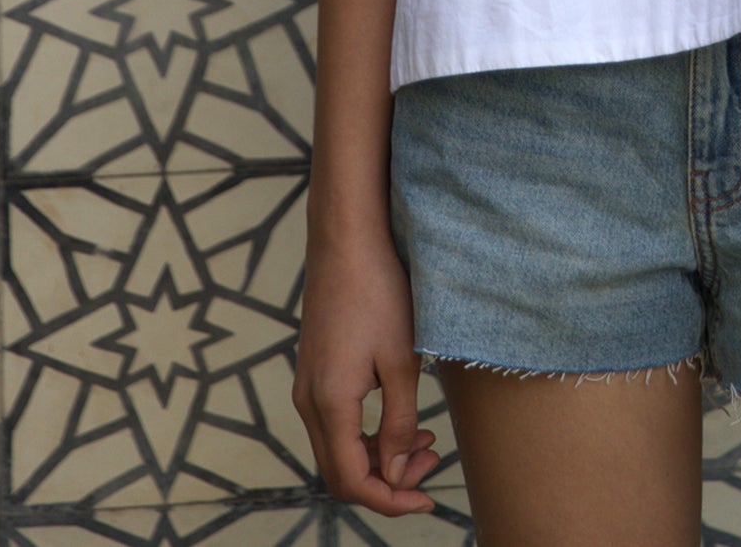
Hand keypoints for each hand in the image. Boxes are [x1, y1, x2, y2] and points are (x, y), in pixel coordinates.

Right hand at [293, 224, 441, 515]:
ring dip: (380, 456)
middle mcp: (308, 401)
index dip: (391, 500)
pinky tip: (402, 416)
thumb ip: (399, 424)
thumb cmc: (379, 292)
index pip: (353, 481)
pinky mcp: (314, 371)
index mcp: (329, 404)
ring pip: (338, 448)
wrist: (346, 240)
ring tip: (427, 440)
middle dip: (388, 480)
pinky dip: (367, 433)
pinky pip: (335, 423)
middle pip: (342, 471)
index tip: (429, 498)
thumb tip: (395, 473)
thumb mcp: (401, 361)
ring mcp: (307, 385)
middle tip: (433, 461)